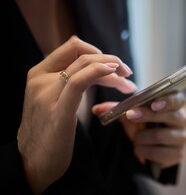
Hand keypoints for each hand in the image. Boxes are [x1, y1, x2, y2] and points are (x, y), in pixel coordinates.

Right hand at [17, 36, 136, 193]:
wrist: (31, 164)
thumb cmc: (48, 132)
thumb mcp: (53, 100)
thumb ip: (68, 82)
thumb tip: (93, 68)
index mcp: (38, 74)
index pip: (72, 47)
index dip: (97, 51)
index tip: (114, 64)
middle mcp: (40, 80)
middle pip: (82, 56)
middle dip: (111, 60)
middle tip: (128, 73)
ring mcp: (46, 95)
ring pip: (84, 65)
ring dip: (113, 70)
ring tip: (128, 84)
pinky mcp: (58, 113)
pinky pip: (78, 83)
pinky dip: (97, 72)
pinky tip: (113, 72)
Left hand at [92, 92, 185, 168]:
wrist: (149, 144)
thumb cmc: (143, 123)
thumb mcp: (132, 113)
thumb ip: (116, 109)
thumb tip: (97, 109)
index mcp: (175, 104)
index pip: (177, 100)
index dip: (167, 101)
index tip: (152, 104)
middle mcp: (182, 119)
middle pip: (170, 116)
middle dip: (148, 116)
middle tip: (130, 117)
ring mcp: (181, 137)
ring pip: (162, 136)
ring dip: (143, 137)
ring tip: (135, 139)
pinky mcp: (178, 154)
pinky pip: (162, 154)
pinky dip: (147, 152)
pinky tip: (140, 151)